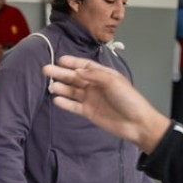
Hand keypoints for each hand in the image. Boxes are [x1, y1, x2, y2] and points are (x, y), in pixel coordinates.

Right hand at [44, 56, 170, 153]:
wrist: (136, 123)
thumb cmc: (129, 100)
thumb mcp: (113, 82)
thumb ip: (94, 75)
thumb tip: (77, 71)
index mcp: (104, 75)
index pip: (85, 66)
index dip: (73, 62)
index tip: (60, 59)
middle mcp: (95, 86)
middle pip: (75, 77)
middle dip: (61, 73)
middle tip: (46, 70)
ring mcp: (91, 99)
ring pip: (72, 91)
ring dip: (61, 87)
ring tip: (50, 85)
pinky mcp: (88, 112)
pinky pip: (73, 106)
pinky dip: (65, 103)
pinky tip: (56, 99)